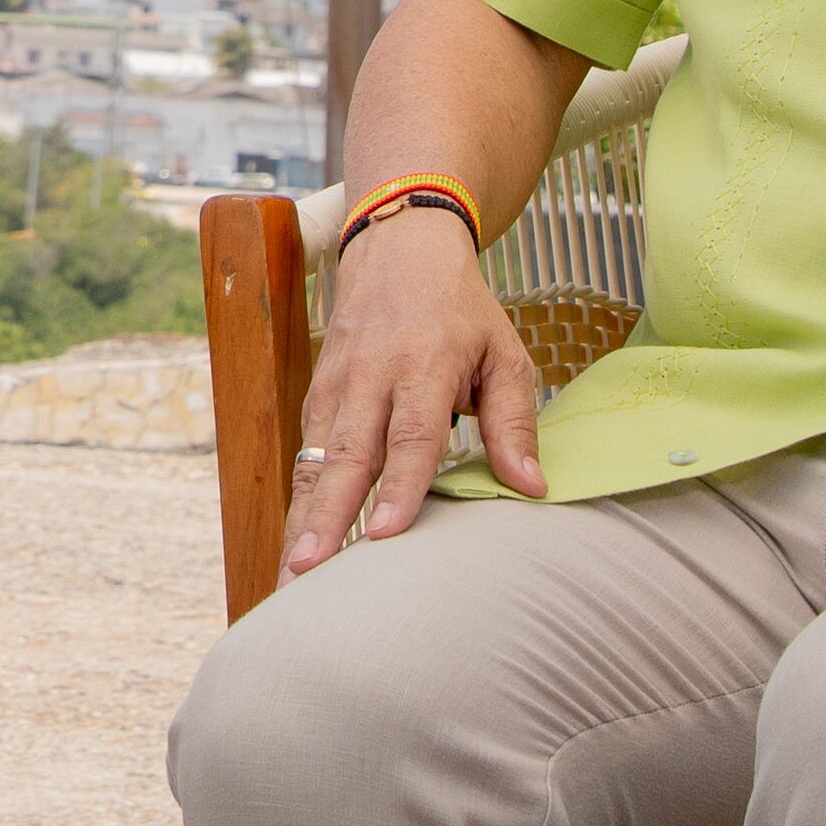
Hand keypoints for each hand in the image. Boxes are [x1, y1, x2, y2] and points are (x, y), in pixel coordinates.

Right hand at [285, 202, 542, 572]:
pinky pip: (306, 456)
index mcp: (423, 365)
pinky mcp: (317, 395)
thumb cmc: (461, 311)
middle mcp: (370, 377)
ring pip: (314, 462)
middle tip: (309, 571)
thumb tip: (533, 487)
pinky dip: (299, 503)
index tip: (386, 535)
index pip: (411, 435)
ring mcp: (336, 386)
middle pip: (346, 456)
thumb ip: (515, 422)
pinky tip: (297, 547)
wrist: (398, 249)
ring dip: (302, 521)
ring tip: (292, 576)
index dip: (399, 487)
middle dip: (327, 517)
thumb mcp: (505, 354)